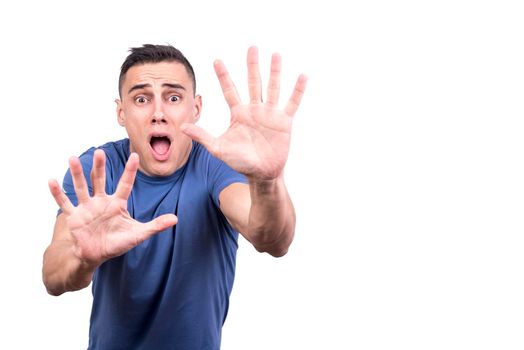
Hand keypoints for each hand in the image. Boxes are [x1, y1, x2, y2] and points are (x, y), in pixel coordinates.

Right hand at [48, 150, 177, 267]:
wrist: (95, 255)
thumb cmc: (117, 244)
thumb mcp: (138, 234)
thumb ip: (155, 225)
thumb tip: (176, 219)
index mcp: (117, 204)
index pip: (125, 184)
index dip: (130, 171)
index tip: (135, 156)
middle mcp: (101, 202)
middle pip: (99, 180)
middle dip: (99, 167)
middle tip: (100, 152)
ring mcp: (86, 208)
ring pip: (81, 187)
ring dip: (77, 174)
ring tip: (72, 158)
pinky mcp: (74, 216)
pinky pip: (64, 203)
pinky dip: (57, 193)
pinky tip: (51, 180)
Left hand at [182, 46, 306, 180]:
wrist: (261, 173)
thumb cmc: (240, 162)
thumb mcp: (219, 149)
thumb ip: (202, 136)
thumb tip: (182, 127)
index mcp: (238, 114)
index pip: (229, 90)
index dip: (223, 76)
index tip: (217, 61)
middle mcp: (254, 110)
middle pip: (253, 83)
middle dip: (252, 66)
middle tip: (252, 47)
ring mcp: (270, 114)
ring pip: (272, 88)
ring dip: (275, 72)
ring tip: (276, 55)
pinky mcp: (284, 121)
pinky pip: (292, 103)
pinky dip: (297, 91)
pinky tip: (302, 77)